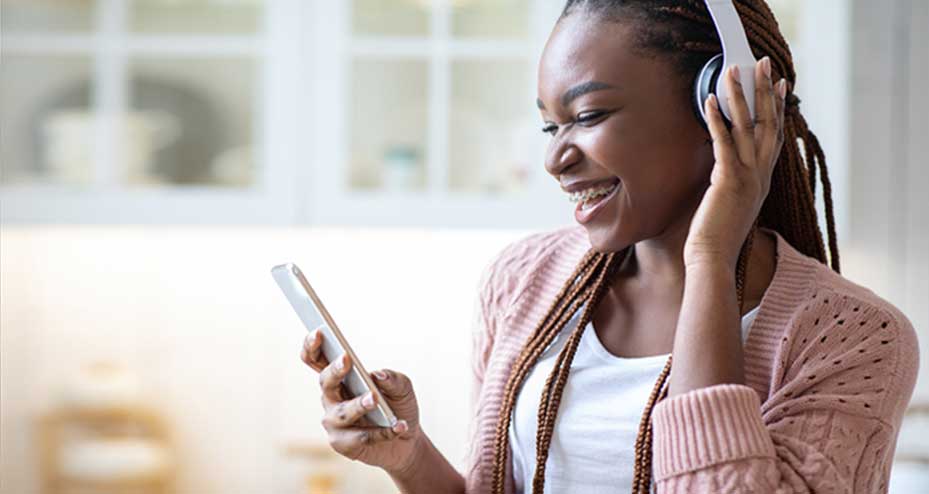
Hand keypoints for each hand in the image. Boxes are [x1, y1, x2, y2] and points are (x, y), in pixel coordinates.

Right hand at [300, 326, 423, 476]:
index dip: (312, 346)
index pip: (317, 360)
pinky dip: (381, 432)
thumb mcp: (402, 388)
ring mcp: (335, 422)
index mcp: (340, 378)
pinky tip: (398, 426)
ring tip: (374, 399)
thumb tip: (378, 375)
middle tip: (346, 359)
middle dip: (334, 370)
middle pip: (325, 382)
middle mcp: (332, 398)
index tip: (319, 332)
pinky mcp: (343, 444)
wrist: (406, 439)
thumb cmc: (397, 407)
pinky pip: (360, 436)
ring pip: (342, 412)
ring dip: (357, 405)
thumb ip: (393, 379)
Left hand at [683, 56, 785, 270]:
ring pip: (748, 127)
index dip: (778, 108)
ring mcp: (748, 178)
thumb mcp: (728, 204)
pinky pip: (724, 142)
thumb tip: (721, 168)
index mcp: (762, 181)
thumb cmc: (715, 238)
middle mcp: (760, 176)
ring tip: (733, 70)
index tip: (780, 84)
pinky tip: (710, 100)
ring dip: (740, 95)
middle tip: (763, 63)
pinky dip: (717, 119)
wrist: (713, 260)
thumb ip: (731, 183)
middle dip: (765, 90)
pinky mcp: (729, 181)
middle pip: (768, 123)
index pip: (774, 137)